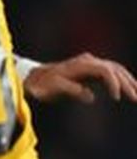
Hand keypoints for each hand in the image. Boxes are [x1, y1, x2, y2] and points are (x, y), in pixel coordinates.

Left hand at [22, 52, 136, 103]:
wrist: (33, 77)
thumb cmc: (42, 84)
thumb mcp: (53, 87)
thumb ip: (70, 89)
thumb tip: (90, 96)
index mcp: (81, 65)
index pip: (105, 71)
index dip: (113, 83)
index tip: (117, 97)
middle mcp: (88, 61)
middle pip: (114, 69)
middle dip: (127, 83)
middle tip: (136, 97)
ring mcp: (90, 64)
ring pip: (115, 70)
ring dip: (127, 81)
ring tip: (136, 94)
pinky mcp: (90, 70)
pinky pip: (110, 73)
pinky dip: (120, 80)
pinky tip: (127, 89)